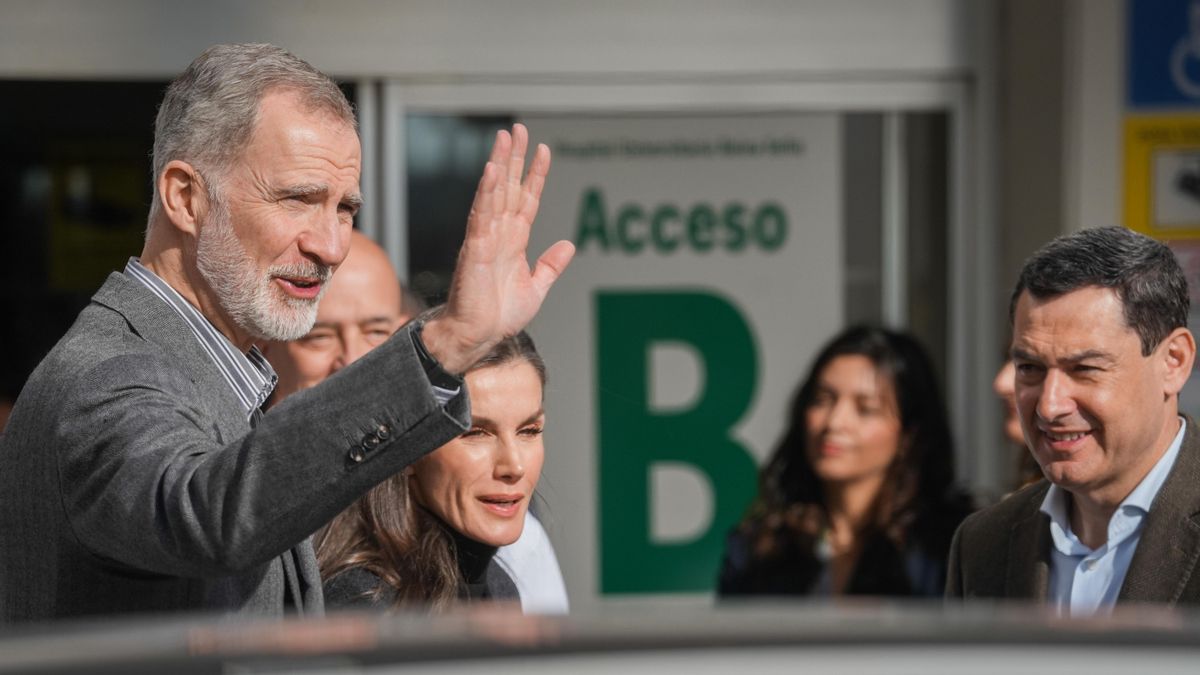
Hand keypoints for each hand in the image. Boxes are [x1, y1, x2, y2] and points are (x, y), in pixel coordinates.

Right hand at [421, 124, 574, 373]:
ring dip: (499, 164)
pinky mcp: (476, 250)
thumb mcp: (537, 287)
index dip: (535, 175)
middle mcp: (499, 234)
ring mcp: (486, 239)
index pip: (526, 199)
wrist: (479, 337)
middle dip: (514, 158)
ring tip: (504, 137)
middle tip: (518, 128)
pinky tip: (491, 172)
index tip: (543, 150)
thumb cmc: (499, 316)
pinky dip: (486, 193)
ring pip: (493, 193)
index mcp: (513, 241)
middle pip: (507, 187)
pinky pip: (481, 216)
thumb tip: (569, 245)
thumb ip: (550, 265)